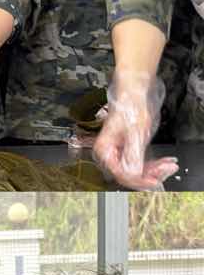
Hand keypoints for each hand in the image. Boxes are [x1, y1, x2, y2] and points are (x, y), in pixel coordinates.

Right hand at [94, 70, 178, 188]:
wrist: (133, 93)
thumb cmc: (130, 107)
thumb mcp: (135, 132)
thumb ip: (133, 154)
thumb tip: (133, 173)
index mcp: (104, 150)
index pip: (120, 173)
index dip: (139, 180)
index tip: (155, 181)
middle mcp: (109, 153)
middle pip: (129, 173)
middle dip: (150, 174)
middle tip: (168, 170)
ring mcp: (119, 152)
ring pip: (136, 169)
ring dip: (154, 170)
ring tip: (169, 165)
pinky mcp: (129, 149)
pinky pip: (141, 162)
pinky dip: (154, 164)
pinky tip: (166, 162)